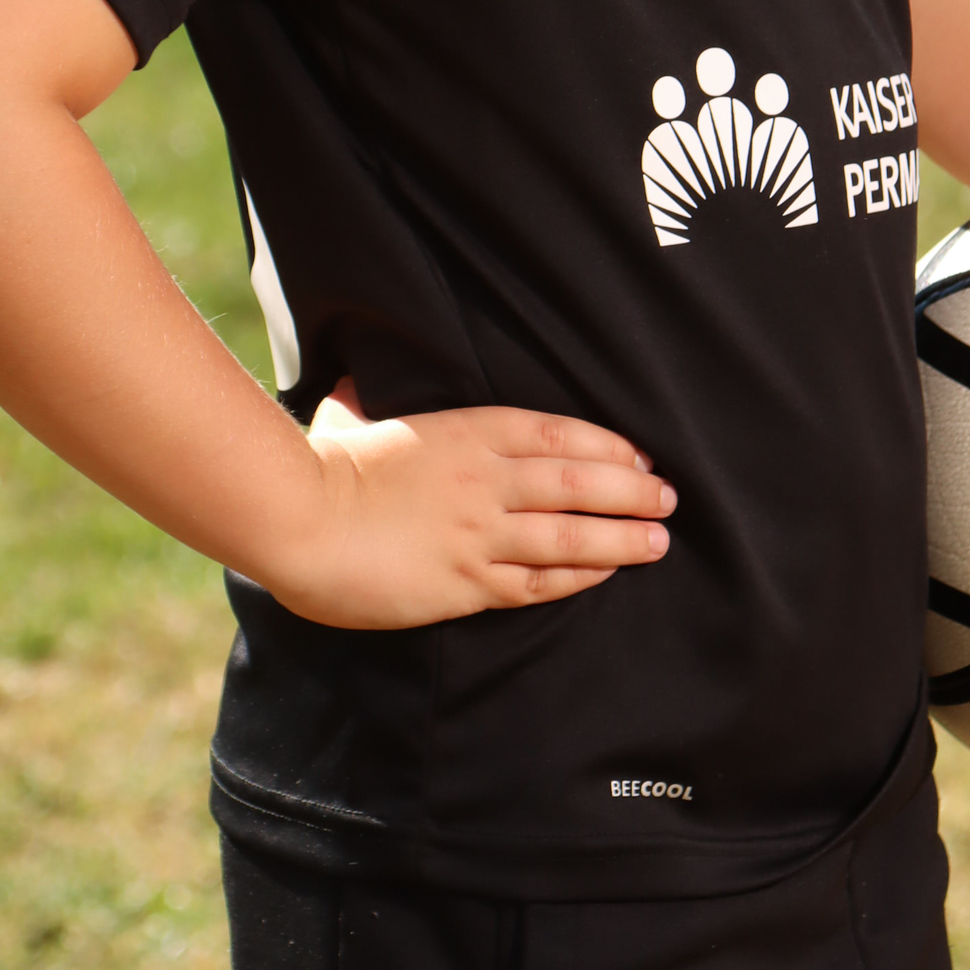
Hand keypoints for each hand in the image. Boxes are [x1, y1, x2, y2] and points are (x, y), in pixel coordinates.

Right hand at [259, 387, 677, 628]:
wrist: (299, 519)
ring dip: (622, 537)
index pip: (558, 432)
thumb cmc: (323, 462)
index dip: (607, 444)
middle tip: (669, 496)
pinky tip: (603, 574)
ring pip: (571, 534)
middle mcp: (487, 480)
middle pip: (580, 481)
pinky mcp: (466, 583)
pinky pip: (536, 582)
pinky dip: (577, 577)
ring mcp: (480, 533)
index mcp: (468, 431)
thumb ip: (369, 402)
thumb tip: (352, 386)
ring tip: (659, 540)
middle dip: (632, 489)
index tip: (639, 453)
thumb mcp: (354, 413)